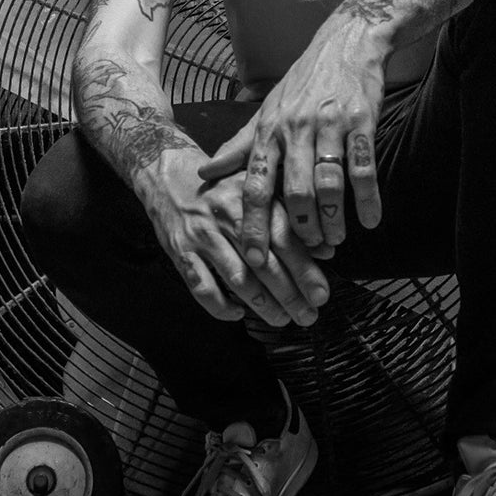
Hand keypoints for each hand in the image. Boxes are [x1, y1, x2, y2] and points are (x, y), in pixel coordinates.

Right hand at [147, 166, 328, 327]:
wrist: (168, 176)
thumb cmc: (222, 188)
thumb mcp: (258, 191)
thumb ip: (290, 218)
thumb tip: (327, 250)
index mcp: (252, 199)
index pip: (284, 239)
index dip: (305, 270)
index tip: (321, 294)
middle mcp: (228, 216)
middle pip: (264, 264)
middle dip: (289, 295)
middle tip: (308, 316)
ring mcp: (202, 236)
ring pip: (237, 279)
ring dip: (262, 305)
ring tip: (281, 320)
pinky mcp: (180, 251)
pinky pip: (202, 287)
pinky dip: (221, 306)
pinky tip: (238, 313)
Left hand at [200, 35, 383, 261]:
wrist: (346, 42)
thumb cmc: (303, 82)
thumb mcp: (266, 110)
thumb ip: (238, 146)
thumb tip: (204, 172)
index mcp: (269, 131)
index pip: (256, 185)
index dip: (253, 224)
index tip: (253, 258)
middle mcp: (295, 129)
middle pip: (294, 192)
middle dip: (300, 230)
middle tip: (308, 253)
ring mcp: (329, 125)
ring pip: (328, 184)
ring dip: (333, 219)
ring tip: (335, 242)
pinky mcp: (361, 120)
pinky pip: (364, 168)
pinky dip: (368, 198)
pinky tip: (371, 221)